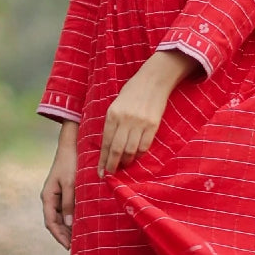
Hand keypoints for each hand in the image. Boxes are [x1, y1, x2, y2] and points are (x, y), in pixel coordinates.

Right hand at [41, 121, 77, 248]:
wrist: (71, 146)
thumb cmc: (70, 163)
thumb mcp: (71, 184)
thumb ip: (69, 203)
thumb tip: (70, 224)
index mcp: (48, 197)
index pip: (51, 222)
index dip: (59, 236)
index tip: (69, 246)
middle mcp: (50, 198)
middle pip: (55, 222)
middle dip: (64, 235)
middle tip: (76, 247)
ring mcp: (56, 195)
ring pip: (61, 217)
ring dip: (68, 228)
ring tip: (79, 239)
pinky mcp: (64, 191)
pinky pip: (66, 209)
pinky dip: (72, 218)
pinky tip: (81, 223)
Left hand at [98, 50, 199, 178]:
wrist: (153, 80)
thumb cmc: (132, 92)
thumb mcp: (116, 105)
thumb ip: (112, 123)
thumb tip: (109, 146)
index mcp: (113, 114)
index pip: (106, 142)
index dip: (103, 160)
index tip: (100, 172)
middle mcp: (125, 120)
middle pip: (117, 149)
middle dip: (112, 164)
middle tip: (111, 173)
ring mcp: (140, 123)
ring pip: (131, 150)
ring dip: (126, 161)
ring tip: (123, 164)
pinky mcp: (153, 125)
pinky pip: (144, 146)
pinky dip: (139, 155)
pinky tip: (136, 157)